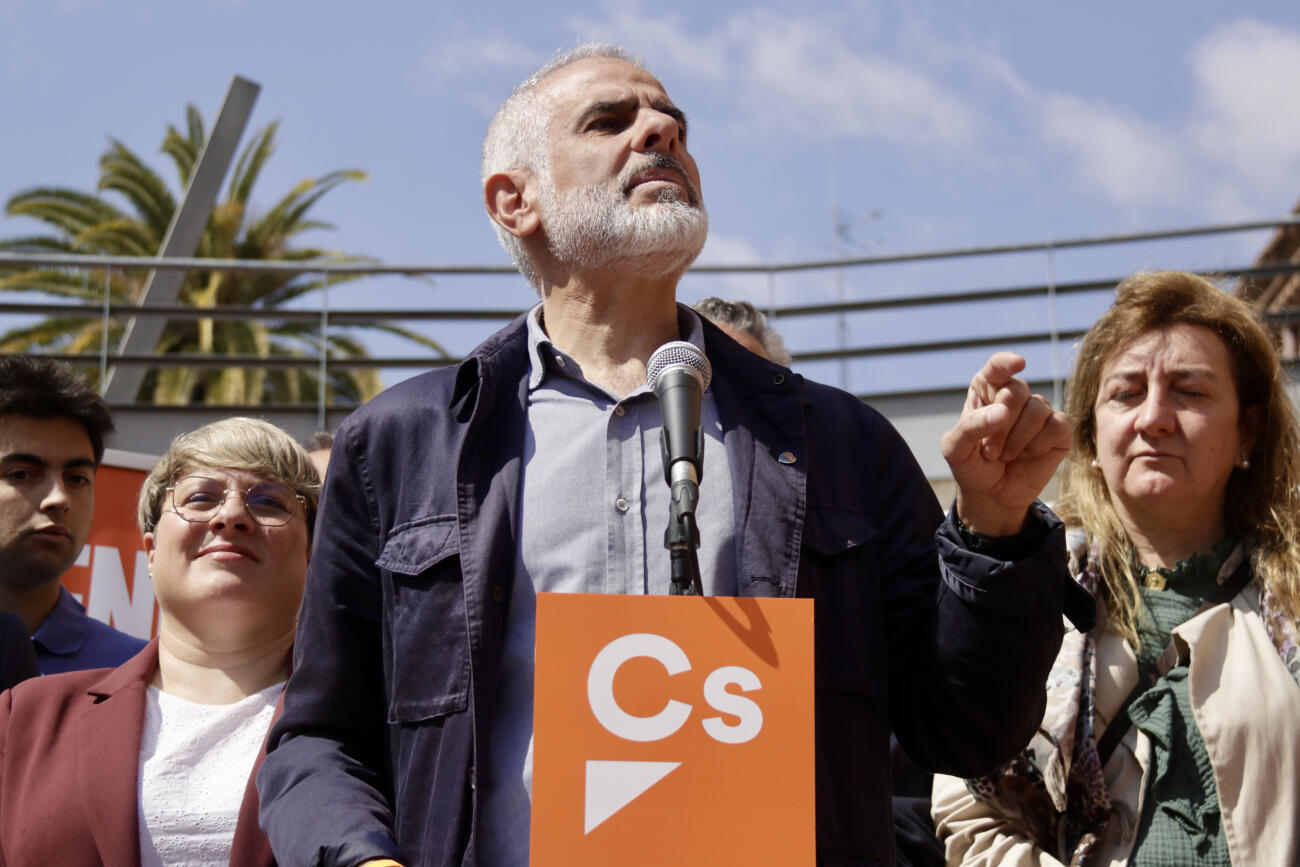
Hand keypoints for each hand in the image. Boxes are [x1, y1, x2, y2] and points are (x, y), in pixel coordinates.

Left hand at [940, 352, 1071, 536]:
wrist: (991, 495)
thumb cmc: (971, 466)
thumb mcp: (955, 450)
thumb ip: (970, 427)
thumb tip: (1002, 412)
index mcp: (986, 391)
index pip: (997, 368)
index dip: (1006, 362)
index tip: (1017, 363)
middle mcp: (1014, 396)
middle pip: (1016, 391)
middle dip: (1000, 426)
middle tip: (990, 451)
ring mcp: (1038, 412)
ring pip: (1037, 409)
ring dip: (1017, 439)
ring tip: (1005, 456)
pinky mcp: (1059, 429)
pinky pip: (1057, 425)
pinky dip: (1039, 444)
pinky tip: (1027, 455)